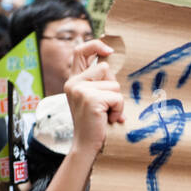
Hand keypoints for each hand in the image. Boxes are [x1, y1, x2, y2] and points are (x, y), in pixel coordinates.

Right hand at [64, 38, 123, 154]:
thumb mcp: (93, 98)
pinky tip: (109, 119)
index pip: (80, 51)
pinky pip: (117, 97)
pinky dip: (118, 110)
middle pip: (104, 68)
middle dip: (112, 86)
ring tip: (106, 114)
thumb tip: (110, 60)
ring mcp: (81, 90)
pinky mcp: (91, 98)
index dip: (95, 45)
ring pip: (114, 84)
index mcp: (72, 80)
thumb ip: (99, 82)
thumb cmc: (94, 123)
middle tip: (105, 105)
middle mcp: (74, 82)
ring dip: (117, 101)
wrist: (86, 145)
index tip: (109, 51)